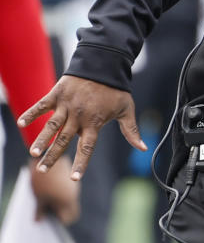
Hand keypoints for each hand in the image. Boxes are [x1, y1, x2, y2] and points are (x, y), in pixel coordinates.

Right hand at [17, 75, 146, 180]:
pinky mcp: (57, 94)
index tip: (74, 178)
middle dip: (53, 156)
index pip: (87, 147)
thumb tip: (143, 148)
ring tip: (33, 154)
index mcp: (95, 123)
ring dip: (42, 139)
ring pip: (52, 125)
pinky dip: (31, 113)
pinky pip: (42, 105)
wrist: (105, 64)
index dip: (81, 163)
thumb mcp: (126, 109)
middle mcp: (79, 116)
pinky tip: (21, 123)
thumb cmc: (116, 89)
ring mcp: (67, 105)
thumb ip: (131, 130)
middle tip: (42, 171)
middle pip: (65, 140)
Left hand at [30, 156, 79, 223]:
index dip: (61, 221)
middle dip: (60, 212)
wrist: (49, 153)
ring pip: (68, 198)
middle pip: (70, 209)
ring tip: (45, 200)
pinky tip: (48, 188)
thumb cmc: (42, 179)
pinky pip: (66, 189)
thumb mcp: (38, 197)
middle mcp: (74, 193)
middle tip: (47, 213)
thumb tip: (38, 221)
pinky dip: (59, 192)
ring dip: (59, 201)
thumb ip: (40, 210)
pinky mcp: (69, 176)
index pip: (69, 218)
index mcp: (68, 201)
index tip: (51, 221)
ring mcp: (73, 184)